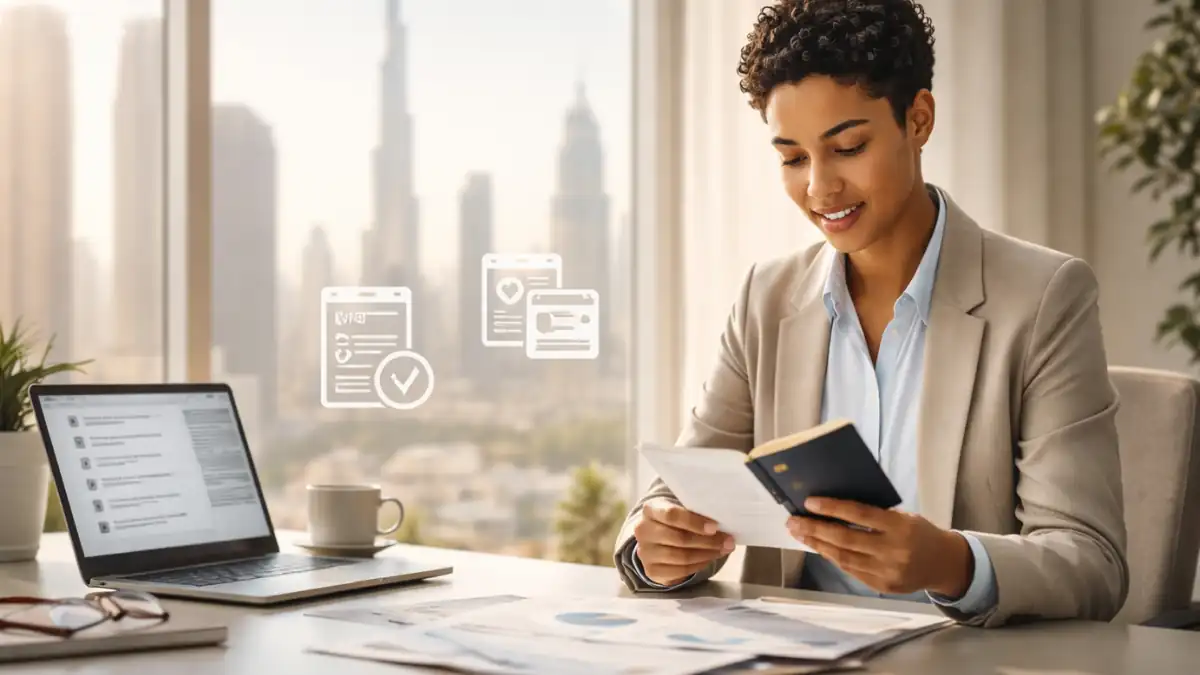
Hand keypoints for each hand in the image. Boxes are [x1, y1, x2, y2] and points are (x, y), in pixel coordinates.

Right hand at [632, 499, 734, 586]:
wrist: (656, 538)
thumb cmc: (674, 520)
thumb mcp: (680, 509)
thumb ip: (695, 512)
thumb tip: (723, 523)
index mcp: (650, 509)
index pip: (672, 515)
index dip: (695, 522)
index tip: (715, 526)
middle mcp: (643, 530)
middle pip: (680, 539)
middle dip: (709, 541)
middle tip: (729, 541)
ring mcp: (645, 552)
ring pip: (682, 557)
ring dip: (707, 554)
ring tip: (723, 550)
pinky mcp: (651, 571)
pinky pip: (680, 571)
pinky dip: (699, 565)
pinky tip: (709, 558)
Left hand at [787, 497, 971, 597]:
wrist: (943, 563)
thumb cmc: (919, 533)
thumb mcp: (904, 517)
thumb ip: (875, 515)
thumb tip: (834, 507)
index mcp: (899, 526)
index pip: (859, 513)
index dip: (832, 508)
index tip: (809, 502)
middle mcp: (893, 550)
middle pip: (845, 538)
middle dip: (814, 528)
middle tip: (793, 520)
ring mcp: (887, 571)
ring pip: (843, 557)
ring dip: (817, 544)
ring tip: (799, 533)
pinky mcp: (882, 586)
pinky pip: (850, 570)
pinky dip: (832, 557)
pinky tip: (819, 547)